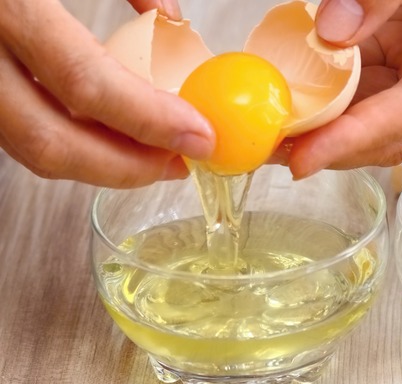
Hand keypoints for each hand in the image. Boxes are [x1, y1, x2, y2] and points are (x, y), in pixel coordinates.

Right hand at [0, 0, 213, 187]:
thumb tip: (172, 18)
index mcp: (5, 1)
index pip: (85, 82)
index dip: (150, 120)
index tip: (200, 135)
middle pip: (48, 141)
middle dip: (126, 167)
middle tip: (179, 161)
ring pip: (26, 145)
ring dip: (96, 160)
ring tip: (151, 152)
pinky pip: (12, 126)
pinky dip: (64, 137)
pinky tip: (103, 131)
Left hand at [285, 0, 401, 178]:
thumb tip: (330, 31)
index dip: (358, 136)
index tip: (305, 157)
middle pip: (396, 135)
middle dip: (334, 146)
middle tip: (272, 147)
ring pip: (377, 126)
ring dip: (327, 131)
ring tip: (272, 132)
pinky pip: (367, 97)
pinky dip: (330, 103)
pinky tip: (295, 104)